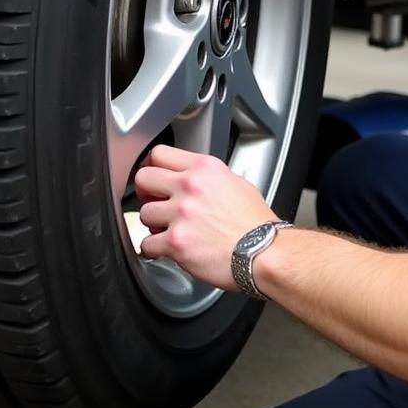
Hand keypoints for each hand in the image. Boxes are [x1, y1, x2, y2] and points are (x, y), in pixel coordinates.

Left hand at [133, 145, 278, 290]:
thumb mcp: (237, 183)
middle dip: (146, 193)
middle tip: (155, 203)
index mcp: (205, 168)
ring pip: (143, 214)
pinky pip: (147, 244)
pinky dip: (153, 250)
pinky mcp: (176, 242)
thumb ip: (211, 177)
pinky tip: (165, 250)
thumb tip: (198, 179)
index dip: (154, 167)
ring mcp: (181, 214)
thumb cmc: (256, 224)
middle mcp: (190, 186)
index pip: (159, 154)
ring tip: (169, 230)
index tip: (155, 179)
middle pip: (144, 179)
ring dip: (153, 224)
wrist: (264, 253)